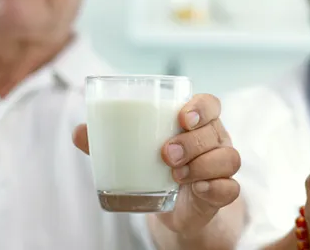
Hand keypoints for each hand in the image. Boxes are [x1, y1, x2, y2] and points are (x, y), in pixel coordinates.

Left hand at [73, 94, 241, 236]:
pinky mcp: (222, 193)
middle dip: (191, 141)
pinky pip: (231, 188)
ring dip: (202, 165)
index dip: (201, 107)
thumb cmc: (154, 166)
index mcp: (196, 123)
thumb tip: (78, 131)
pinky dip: (215, 187)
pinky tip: (197, 189)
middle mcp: (214, 140)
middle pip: (215, 131)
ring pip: (229, 158)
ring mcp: (221, 167)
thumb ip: (106, 141)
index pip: (210, 104)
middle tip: (165, 154)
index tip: (182, 117)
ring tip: (175, 174)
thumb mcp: (131, 152)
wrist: (171, 206)